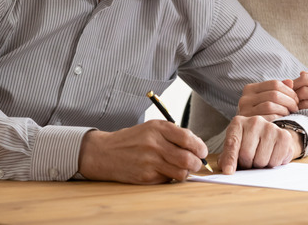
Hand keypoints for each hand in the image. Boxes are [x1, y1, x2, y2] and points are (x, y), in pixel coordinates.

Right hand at [77, 120, 207, 183]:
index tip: (202, 151)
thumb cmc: (132, 139)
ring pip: (181, 172)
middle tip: (197, 163)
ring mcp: (150, 161)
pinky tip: (166, 171)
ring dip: (186, 172)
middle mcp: (154, 144)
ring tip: (183, 168)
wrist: (105, 153)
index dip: (199, 147)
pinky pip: (168, 179)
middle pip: (187, 158)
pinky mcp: (146, 176)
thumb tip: (196, 144)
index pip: (188, 139)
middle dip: (197, 163)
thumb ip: (174, 134)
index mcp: (158, 128)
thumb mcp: (152, 128)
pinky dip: (171, 177)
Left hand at [217, 115, 298, 173]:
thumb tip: (227, 169)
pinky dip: (273, 164)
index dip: (230, 159)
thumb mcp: (235, 147)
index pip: (232, 144)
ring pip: (261, 160)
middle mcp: (254, 121)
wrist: (271, 135)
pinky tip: (271, 156)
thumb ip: (227, 157)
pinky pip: (275, 161)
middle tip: (249, 161)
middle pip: (246, 154)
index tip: (229, 171)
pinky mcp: (284, 136)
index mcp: (238, 123)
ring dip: (260, 165)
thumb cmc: (249, 143)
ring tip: (260, 157)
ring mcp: (270, 127)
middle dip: (247, 164)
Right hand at [237, 79, 298, 120]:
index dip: (289, 91)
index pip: (274, 84)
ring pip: (270, 105)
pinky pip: (268, 118)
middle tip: (295, 107)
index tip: (296, 99)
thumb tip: (290, 82)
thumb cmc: (261, 114)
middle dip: (289, 100)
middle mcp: (245, 99)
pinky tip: (283, 120)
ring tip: (290, 113)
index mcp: (250, 89)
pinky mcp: (249, 123)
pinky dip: (278, 118)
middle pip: (274, 94)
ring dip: (285, 109)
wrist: (248, 133)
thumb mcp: (267, 99)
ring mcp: (245, 111)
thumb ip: (278, 90)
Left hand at [293, 72, 307, 146]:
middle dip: (293, 88)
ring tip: (292, 104)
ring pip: (305, 92)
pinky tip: (298, 111)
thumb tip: (301, 73)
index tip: (290, 90)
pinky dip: (300, 107)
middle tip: (287, 96)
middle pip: (305, 80)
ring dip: (295, 99)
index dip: (296, 82)